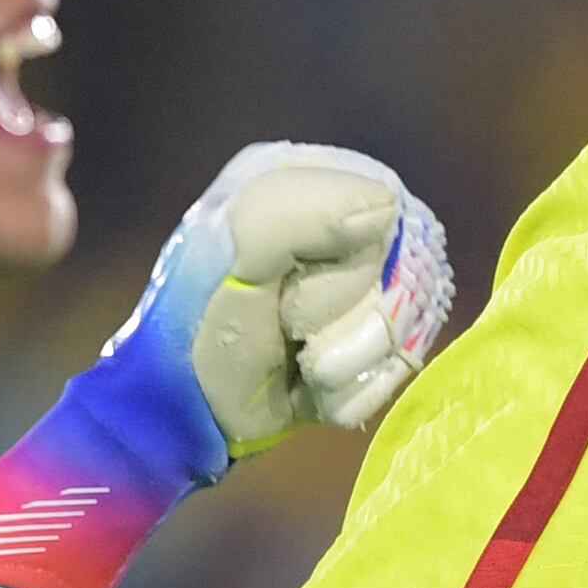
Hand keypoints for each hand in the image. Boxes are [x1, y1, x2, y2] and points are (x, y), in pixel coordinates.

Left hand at [144, 142, 455, 453]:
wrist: (183, 409)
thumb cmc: (198, 320)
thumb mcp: (233, 252)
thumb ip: (300, 212)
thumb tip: (387, 207)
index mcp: (300, 179)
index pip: (381, 204)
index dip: (349, 255)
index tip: (292, 277)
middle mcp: (338, 223)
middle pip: (402, 268)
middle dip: (347, 317)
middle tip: (291, 328)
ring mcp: (360, 285)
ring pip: (405, 322)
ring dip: (348, 360)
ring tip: (302, 364)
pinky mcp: (368, 342)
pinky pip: (399, 365)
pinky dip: (355, 389)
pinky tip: (315, 387)